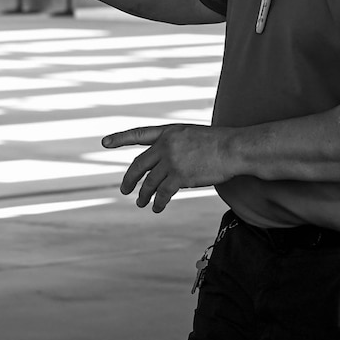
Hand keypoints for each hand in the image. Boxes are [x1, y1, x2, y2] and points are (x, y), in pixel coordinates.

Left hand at [101, 123, 226, 211]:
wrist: (234, 148)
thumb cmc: (220, 143)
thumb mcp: (193, 136)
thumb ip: (176, 146)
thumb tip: (166, 166)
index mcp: (169, 132)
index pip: (139, 134)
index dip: (120, 138)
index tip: (104, 143)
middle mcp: (166, 145)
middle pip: (139, 165)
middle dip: (130, 179)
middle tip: (125, 190)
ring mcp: (171, 161)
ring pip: (149, 182)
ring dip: (144, 195)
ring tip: (141, 203)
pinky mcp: (180, 176)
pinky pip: (163, 193)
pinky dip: (159, 202)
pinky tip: (157, 208)